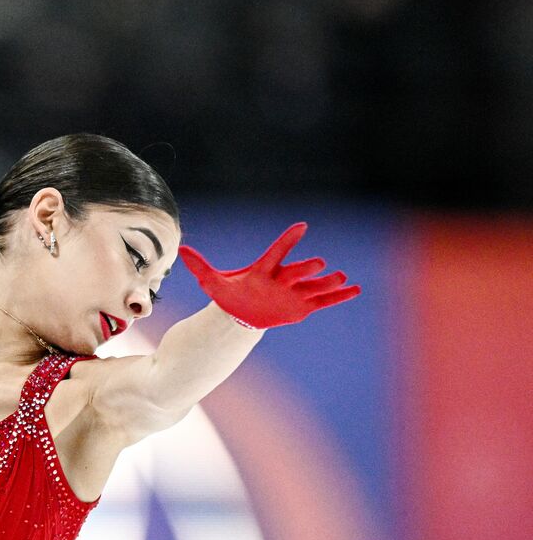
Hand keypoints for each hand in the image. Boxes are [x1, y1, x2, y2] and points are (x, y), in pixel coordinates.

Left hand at [177, 222, 360, 328]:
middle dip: (306, 269)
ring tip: (343, 277)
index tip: (301, 226)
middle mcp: (282, 279)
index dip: (288, 240)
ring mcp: (294, 293)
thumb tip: (182, 249)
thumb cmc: (229, 294)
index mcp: (264, 270)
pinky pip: (324, 301)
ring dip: (328, 283)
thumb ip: (199, 266)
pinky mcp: (302, 307)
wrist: (241, 313)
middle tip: (319, 262)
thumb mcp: (212, 282)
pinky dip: (340, 296)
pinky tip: (357, 289)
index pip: (277, 253)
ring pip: (313, 287)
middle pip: (296, 273)